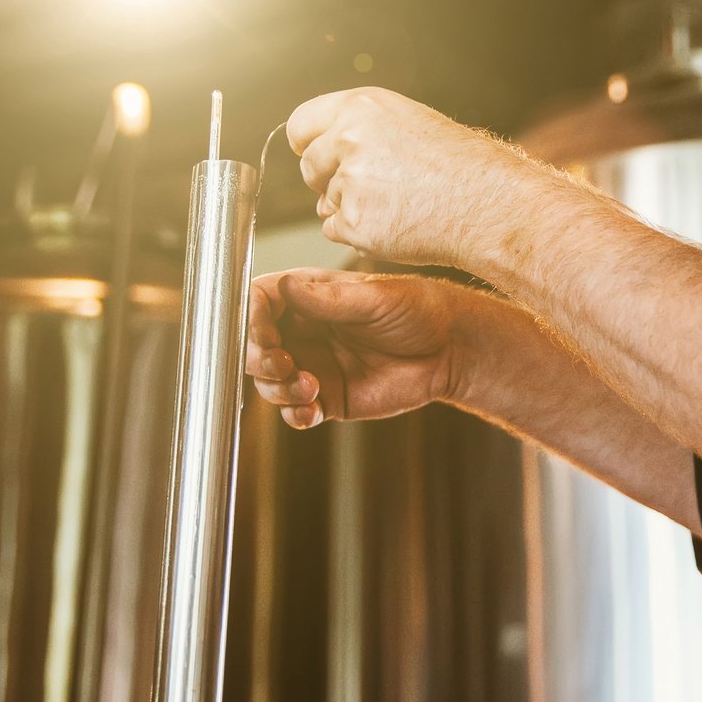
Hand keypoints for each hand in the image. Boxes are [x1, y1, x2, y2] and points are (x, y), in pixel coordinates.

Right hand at [244, 270, 463, 428]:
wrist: (450, 349)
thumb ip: (330, 299)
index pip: (260, 302)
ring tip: (310, 388)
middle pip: (254, 346)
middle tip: (285, 364)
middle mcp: (304, 330)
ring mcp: (314, 365)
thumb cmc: (417, 310)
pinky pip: (296, 411)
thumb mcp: (375, 299)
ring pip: (269, 382)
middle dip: (260, 359)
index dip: (252, 319)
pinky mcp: (328, 397)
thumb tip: (286, 286)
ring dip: (277, 390)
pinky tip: (310, 412)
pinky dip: (294, 415)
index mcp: (310, 297)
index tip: (265, 334)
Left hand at [287, 87, 548, 267]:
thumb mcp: (408, 122)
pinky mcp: (355, 222)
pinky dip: (358, 234)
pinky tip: (396, 224)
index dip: (309, 144)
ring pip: (325, 202)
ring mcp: (350, 182)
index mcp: (362, 106)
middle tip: (377, 187)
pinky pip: (335, 231)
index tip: (320, 156)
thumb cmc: (460, 165)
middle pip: (309, 167)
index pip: (300, 124)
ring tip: (399, 205)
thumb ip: (360, 129)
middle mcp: (349, 138)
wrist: (490, 203)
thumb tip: (318, 156)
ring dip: (351, 209)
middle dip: (331, 180)